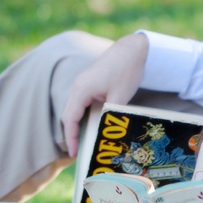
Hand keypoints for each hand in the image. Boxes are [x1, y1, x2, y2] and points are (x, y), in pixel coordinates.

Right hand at [62, 33, 147, 156]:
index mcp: (81, 90)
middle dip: (73, 134)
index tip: (75, 153)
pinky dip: (85, 115)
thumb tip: (108, 132)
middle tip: (80, 151)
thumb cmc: (126, 70)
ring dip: (79, 124)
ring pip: (76, 108)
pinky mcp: (91, 82)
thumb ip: (111, 115)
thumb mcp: (120, 96)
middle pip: (69, 115)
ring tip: (86, 141)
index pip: (70, 119)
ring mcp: (84, 83)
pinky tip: (94, 124)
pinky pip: (83, 102)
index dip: (71, 138)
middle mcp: (78, 86)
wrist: (133, 48)